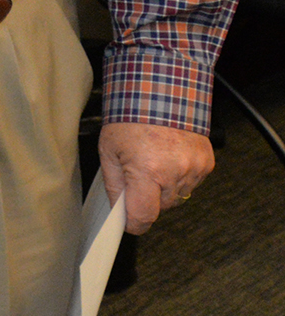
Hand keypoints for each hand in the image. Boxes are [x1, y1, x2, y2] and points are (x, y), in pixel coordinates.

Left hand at [99, 121, 213, 233]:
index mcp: (147, 171)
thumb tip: (118, 209)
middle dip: (147, 198)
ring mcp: (194, 168)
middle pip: (161, 207)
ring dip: (164, 187)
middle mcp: (175, 173)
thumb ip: (114, 184)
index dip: (134, 224)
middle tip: (137, 174)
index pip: (143, 216)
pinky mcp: (206, 163)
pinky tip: (168, 157)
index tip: (128, 223)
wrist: (161, 91)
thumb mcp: (109, 150)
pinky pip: (191, 182)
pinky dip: (179, 176)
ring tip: (153, 160)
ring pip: (177, 196)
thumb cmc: (130, 117)